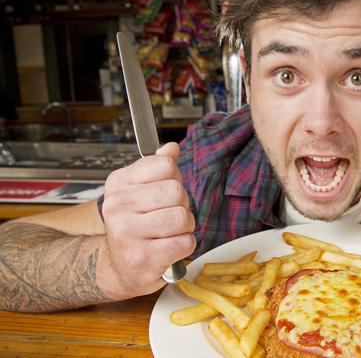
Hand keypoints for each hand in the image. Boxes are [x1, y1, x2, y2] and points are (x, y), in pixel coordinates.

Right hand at [100, 142, 195, 298]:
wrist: (120, 269)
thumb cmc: (136, 227)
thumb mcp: (141, 191)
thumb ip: (158, 167)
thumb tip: (171, 147)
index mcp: (119, 183)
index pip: (166, 165)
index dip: (174, 180)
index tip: (163, 194)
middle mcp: (118, 205)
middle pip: (176, 191)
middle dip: (181, 206)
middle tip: (167, 218)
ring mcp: (127, 233)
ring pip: (182, 217)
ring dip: (184, 228)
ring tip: (169, 234)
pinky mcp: (143, 257)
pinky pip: (185, 242)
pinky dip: (185, 246)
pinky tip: (170, 248)